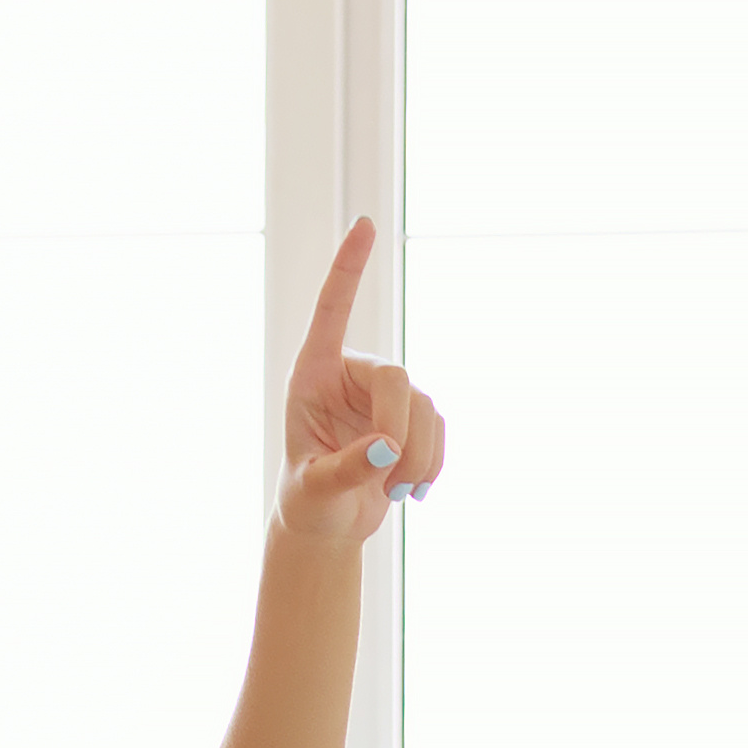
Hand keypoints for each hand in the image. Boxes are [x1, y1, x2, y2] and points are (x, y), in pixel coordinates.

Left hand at [277, 217, 445, 552]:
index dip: (350, 268)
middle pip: (397, 378)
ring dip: (418, 459)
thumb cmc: (307, 500)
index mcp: (313, 373)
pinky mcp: (414, 418)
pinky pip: (440, 431)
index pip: (333, 310)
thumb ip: (346, 467)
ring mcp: (387, 395)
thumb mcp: (315, 488)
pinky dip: (432, 465)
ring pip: (426, 409)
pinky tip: (412, 492)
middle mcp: (351, 374)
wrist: (329, 523)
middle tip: (391, 480)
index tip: (366, 224)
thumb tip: (388, 449)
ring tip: (394, 495)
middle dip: (400, 430)